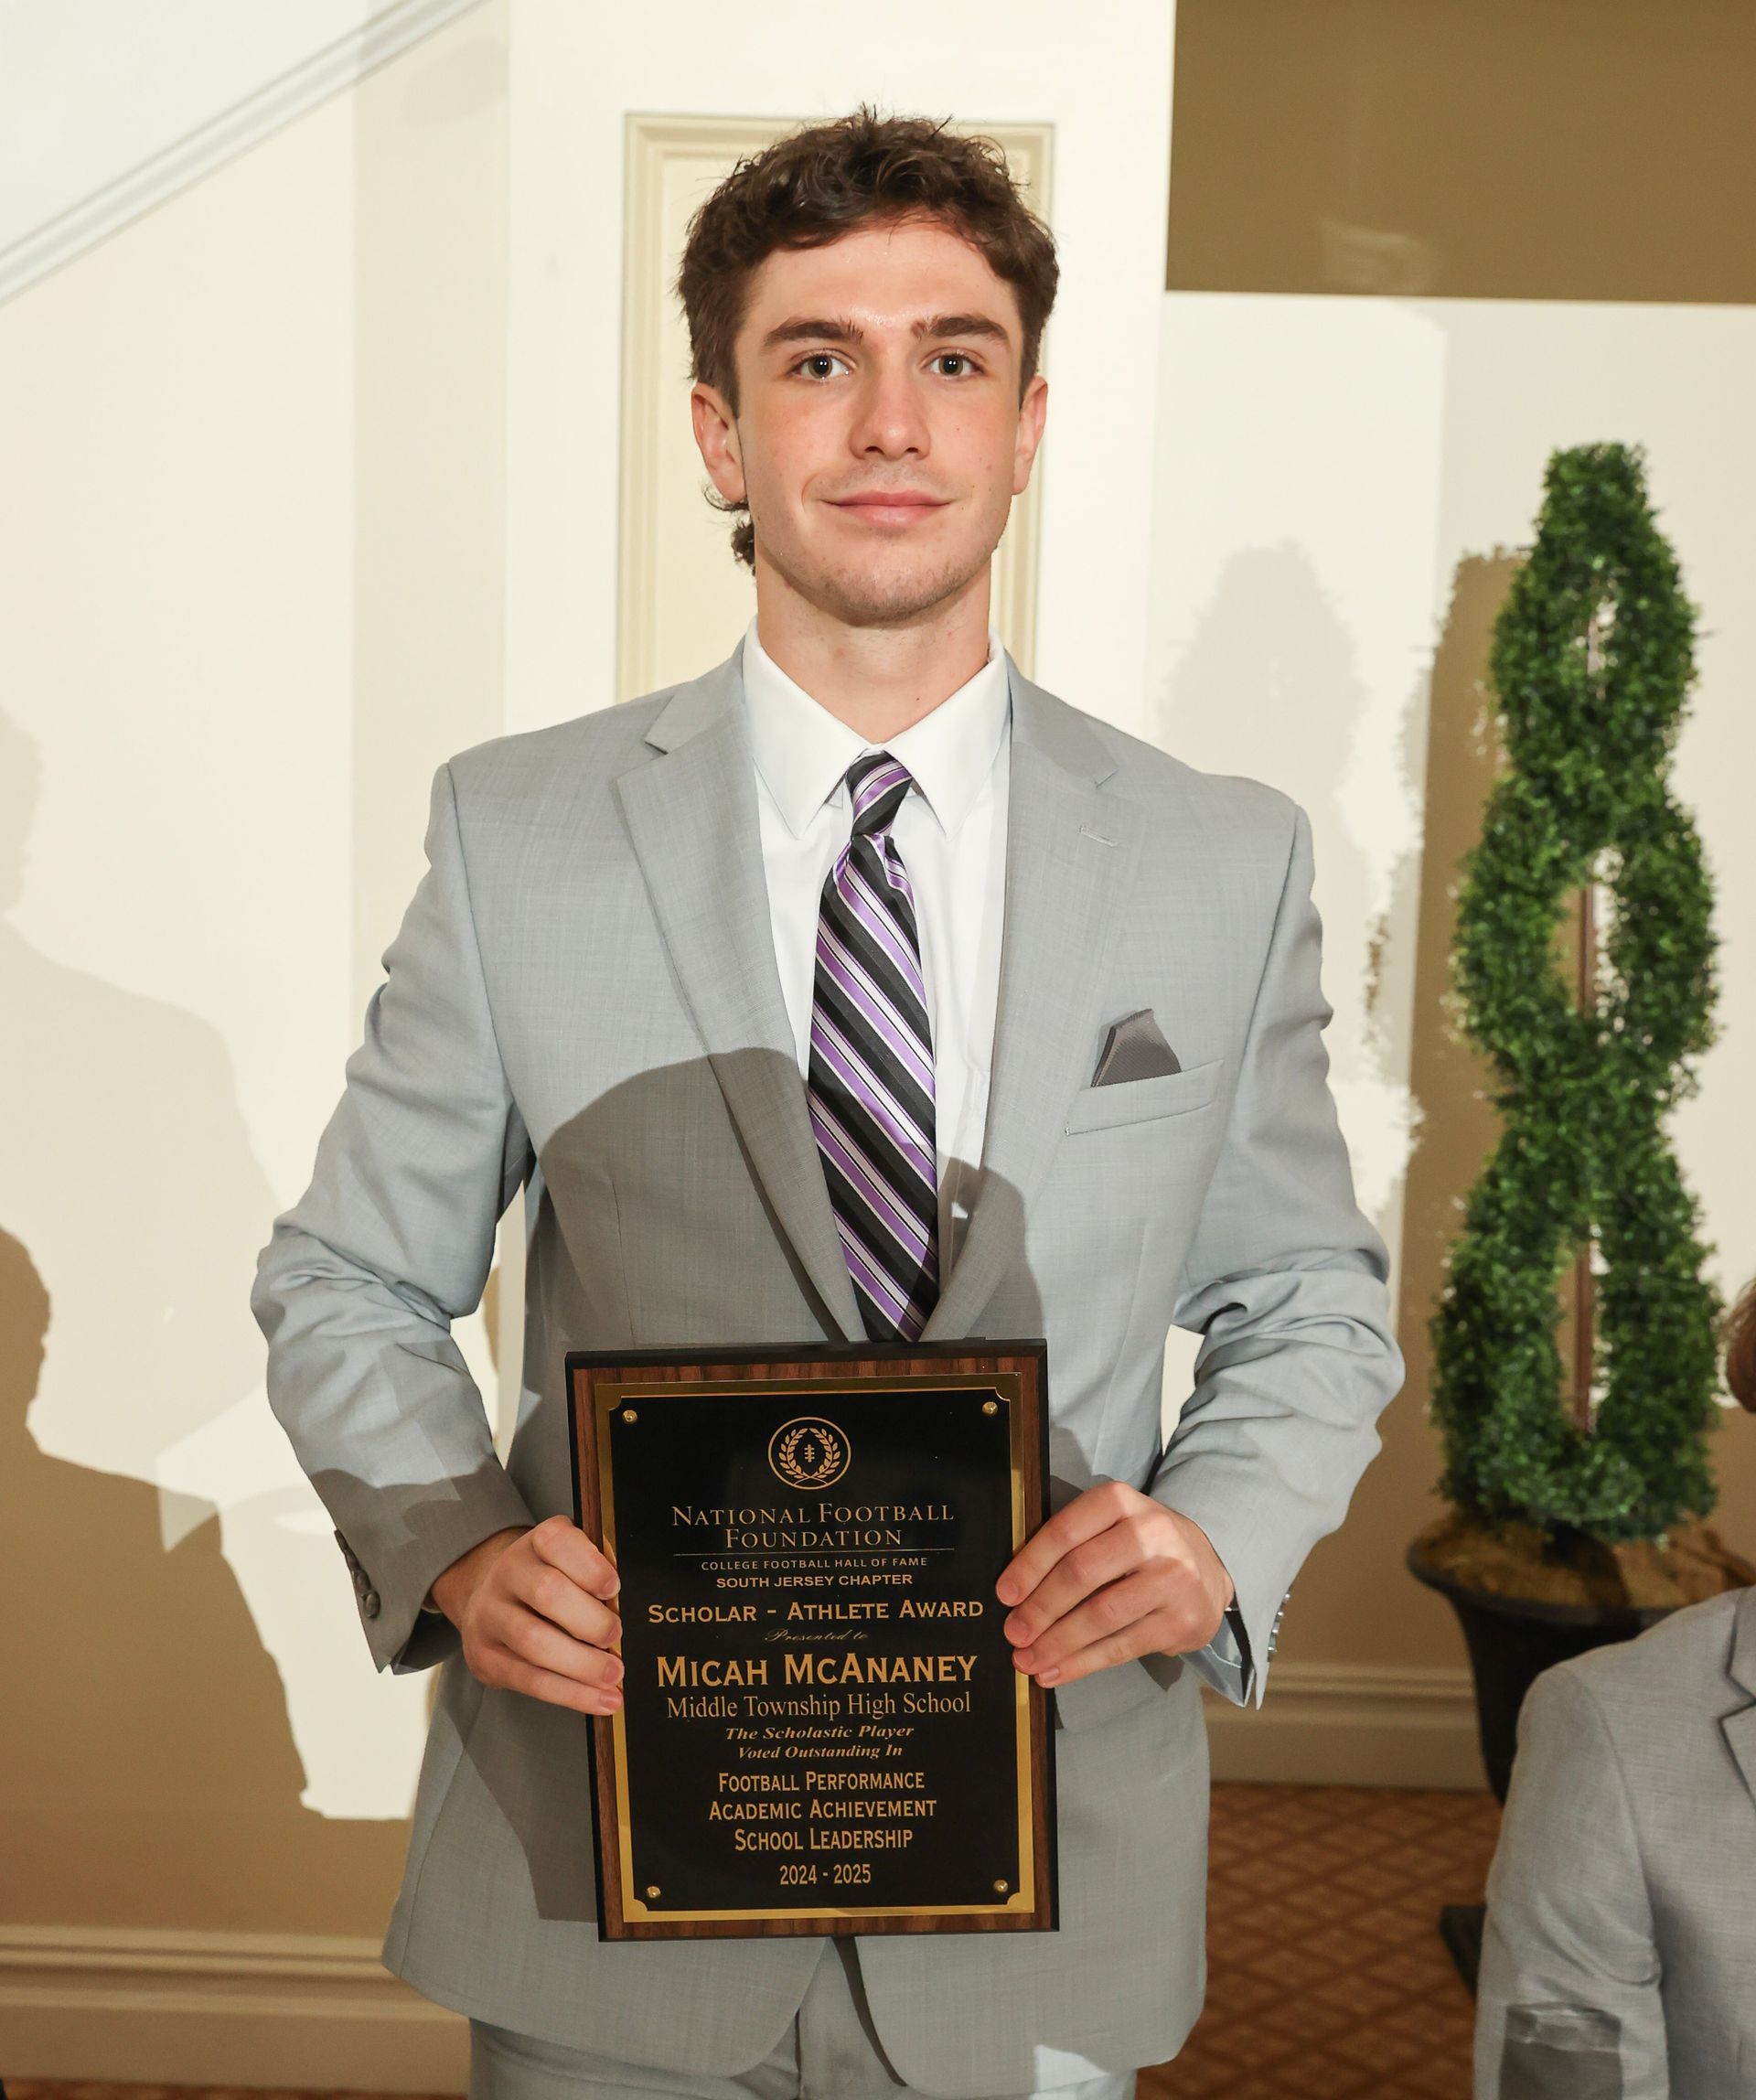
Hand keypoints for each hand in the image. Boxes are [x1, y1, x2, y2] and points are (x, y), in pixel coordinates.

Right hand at [430, 1515, 623, 1714]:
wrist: (488, 1599)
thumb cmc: (547, 1580)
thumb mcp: (568, 1561)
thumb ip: (595, 1574)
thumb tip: (629, 1609)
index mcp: (535, 1543)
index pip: (556, 1541)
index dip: (588, 1565)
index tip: (614, 1588)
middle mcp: (507, 1573)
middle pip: (546, 1593)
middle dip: (589, 1620)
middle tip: (617, 1636)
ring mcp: (490, 1615)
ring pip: (533, 1642)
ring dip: (581, 1665)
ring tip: (614, 1676)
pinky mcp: (484, 1657)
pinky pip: (529, 1680)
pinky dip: (570, 1694)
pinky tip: (600, 1700)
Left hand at [995, 1481, 1233, 1688]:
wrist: (1208, 1571)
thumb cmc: (1140, 1548)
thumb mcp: (1111, 1525)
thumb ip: (1071, 1544)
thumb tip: (1015, 1591)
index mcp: (1121, 1501)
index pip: (1066, 1531)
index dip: (1030, 1565)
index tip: (1004, 1595)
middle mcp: (1151, 1533)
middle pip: (1082, 1573)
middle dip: (1040, 1608)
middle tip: (1013, 1633)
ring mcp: (1172, 1578)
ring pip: (1101, 1615)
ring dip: (1057, 1642)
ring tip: (1027, 1660)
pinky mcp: (1182, 1620)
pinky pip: (1122, 1646)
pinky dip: (1083, 1662)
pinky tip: (1056, 1671)